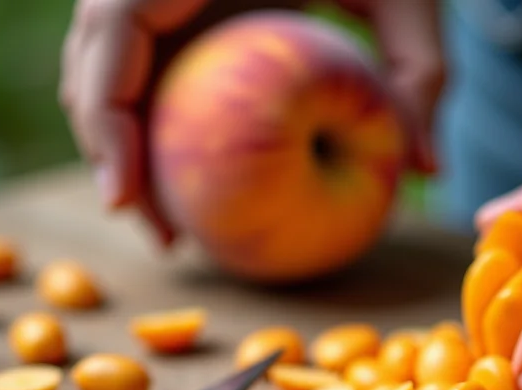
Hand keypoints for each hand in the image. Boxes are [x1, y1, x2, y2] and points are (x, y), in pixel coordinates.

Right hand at [59, 0, 443, 246]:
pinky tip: (198, 188)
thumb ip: (422, 70)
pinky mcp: (178, 4)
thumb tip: (427, 170)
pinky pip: (146, 66)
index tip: (124, 194)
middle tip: (162, 235)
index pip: (117, 21)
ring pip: (107, 65)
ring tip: (178, 228)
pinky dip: (158, 126)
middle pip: (94, 55)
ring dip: (128, 146)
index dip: (104, 111)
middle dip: (111, 149)